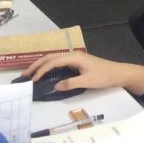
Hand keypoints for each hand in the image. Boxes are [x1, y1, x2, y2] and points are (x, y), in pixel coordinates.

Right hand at [23, 51, 143, 96]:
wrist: (118, 73)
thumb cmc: (104, 76)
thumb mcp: (88, 81)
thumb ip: (71, 83)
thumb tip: (55, 86)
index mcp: (75, 57)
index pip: (53, 62)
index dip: (41, 70)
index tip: (33, 80)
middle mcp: (73, 56)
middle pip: (51, 58)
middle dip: (37, 65)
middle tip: (25, 75)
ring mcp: (75, 59)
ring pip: (54, 59)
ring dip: (42, 65)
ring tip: (31, 73)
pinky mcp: (77, 63)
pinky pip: (59, 63)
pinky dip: (49, 67)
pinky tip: (45, 73)